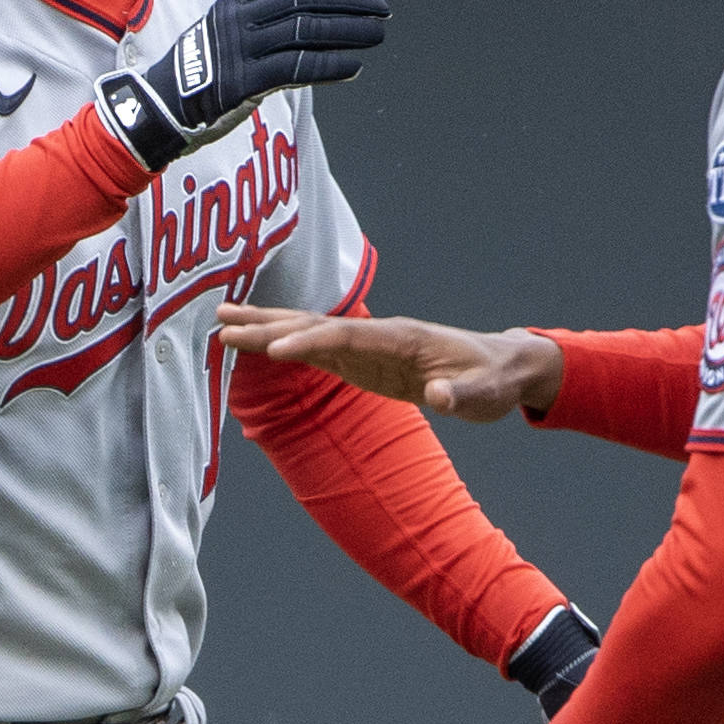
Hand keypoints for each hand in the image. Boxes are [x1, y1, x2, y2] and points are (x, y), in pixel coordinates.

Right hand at [97, 0, 388, 167]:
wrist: (158, 110)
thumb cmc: (200, 76)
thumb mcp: (226, 36)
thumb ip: (262, 25)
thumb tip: (312, 22)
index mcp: (236, 3)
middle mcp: (238, 20)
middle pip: (306, 0)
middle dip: (349, 2)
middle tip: (381, 9)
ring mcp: (239, 50)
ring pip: (306, 31)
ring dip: (349, 31)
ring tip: (377, 35)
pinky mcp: (242, 83)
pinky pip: (296, 68)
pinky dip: (330, 65)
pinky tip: (354, 66)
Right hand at [211, 308, 566, 422]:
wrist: (501, 367)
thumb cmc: (492, 380)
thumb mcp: (483, 394)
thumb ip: (461, 395)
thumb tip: (441, 398)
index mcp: (401, 339)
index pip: (346, 338)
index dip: (309, 342)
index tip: (272, 350)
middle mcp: (378, 335)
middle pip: (314, 327)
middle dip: (268, 326)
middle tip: (222, 325)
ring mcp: (368, 347)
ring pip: (309, 333)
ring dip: (266, 329)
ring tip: (223, 325)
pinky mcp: (364, 361)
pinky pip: (317, 350)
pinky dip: (285, 346)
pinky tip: (258, 346)